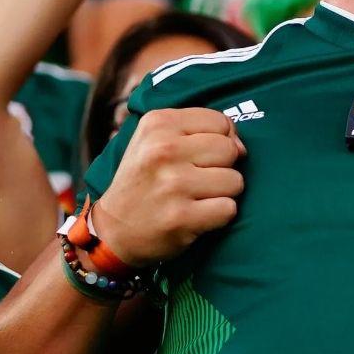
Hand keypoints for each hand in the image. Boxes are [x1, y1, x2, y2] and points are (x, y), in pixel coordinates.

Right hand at [93, 109, 245, 267]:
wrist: (112, 231)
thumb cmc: (144, 180)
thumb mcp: (155, 139)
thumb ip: (198, 130)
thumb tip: (241, 146)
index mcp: (158, 124)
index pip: (220, 122)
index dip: (221, 140)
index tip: (201, 156)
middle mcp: (164, 150)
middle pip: (230, 150)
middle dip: (223, 167)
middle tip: (197, 180)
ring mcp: (173, 184)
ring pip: (235, 181)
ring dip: (223, 193)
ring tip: (197, 197)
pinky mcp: (181, 217)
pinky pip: (229, 209)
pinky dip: (219, 215)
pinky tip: (198, 215)